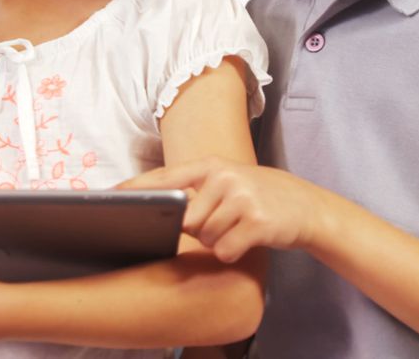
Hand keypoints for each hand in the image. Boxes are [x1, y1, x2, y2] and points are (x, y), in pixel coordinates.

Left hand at [119, 157, 323, 262]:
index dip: (137, 187)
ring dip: (218, 241)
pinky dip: (232, 252)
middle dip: (199, 230)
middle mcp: (225, 177)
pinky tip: (248, 241)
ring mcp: (242, 198)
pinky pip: (225, 250)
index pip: (166, 177)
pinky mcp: (256, 223)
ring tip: (239, 226)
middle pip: (186, 220)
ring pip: (205, 237)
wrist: (308, 207)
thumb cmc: (260, 196)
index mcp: (212, 165)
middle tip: (223, 222)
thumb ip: (196, 190)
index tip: (110, 194)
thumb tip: (157, 208)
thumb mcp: (229, 180)